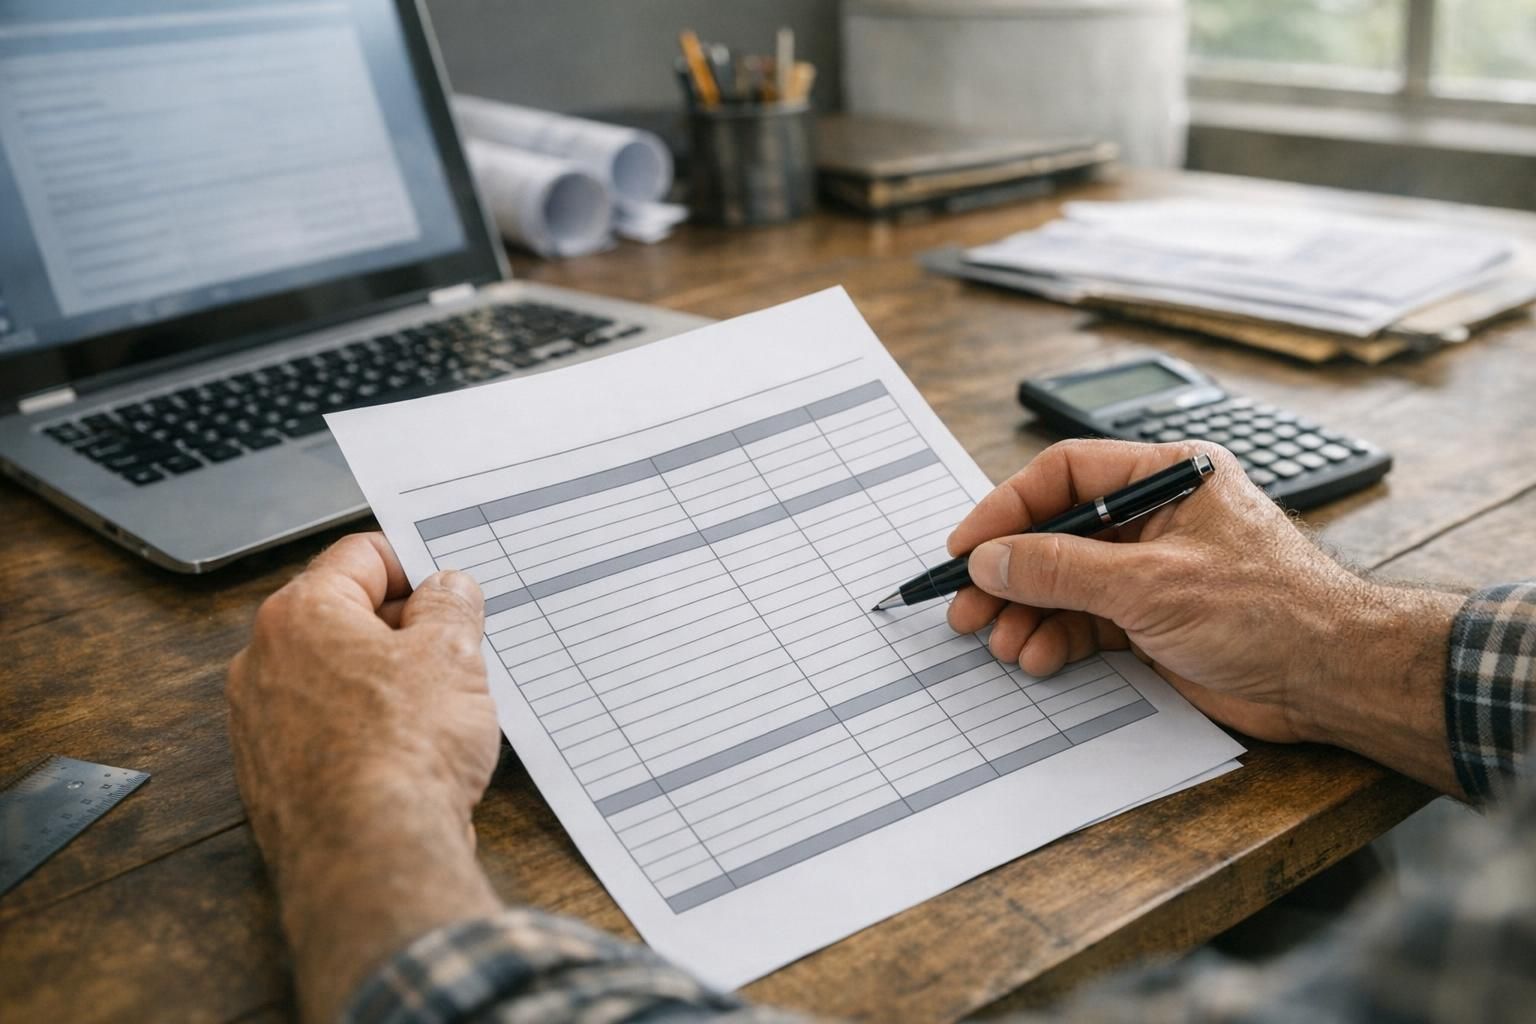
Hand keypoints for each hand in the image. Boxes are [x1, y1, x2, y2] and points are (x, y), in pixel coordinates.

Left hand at [227, 533, 502, 1021]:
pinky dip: (362, 732)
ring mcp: (259, 724)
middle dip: (401, 628)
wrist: (373, 854)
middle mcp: (263, 662)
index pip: (361, 556)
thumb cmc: (405, 751)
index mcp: (301, 614)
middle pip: (343, 617)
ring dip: (382, 683)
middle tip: (453, 651)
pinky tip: (405, 756)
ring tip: (435, 711)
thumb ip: (451, 603)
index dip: (415, 564)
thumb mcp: (454, 653)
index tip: (448, 589)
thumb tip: (446, 588)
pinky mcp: (270, 778)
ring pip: (333, 677)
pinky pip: (324, 731)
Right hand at [946, 440, 1461, 790]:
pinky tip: (1039, 657)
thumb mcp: (1150, 584)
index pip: (1065, 475)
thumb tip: (991, 560)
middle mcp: (1156, 517)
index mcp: (1167, 476)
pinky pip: (1086, 621)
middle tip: (967, 607)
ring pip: (1066, 583)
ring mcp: (1154, 570)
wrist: (1331, 679)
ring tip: (1002, 642)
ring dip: (1029, 613)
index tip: (966, 547)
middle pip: (1057, 533)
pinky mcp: (1154, 620)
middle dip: (1010, 573)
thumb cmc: (1271, 611)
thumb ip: (1062, 570)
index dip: (1007, 509)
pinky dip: (1057, 639)